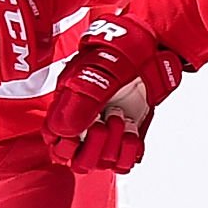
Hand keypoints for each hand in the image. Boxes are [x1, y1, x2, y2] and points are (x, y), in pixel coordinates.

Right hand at [43, 13, 181, 173]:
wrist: (154, 45)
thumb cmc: (122, 50)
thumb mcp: (99, 72)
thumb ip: (81, 101)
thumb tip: (62, 130)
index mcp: (69, 101)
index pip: (54, 138)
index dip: (63, 144)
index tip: (79, 133)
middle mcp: (86, 118)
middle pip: (76, 159)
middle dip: (91, 148)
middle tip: (102, 124)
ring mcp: (107, 127)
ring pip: (101, 162)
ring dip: (113, 146)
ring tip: (121, 120)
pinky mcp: (128, 134)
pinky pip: (124, 161)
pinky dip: (129, 152)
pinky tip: (133, 132)